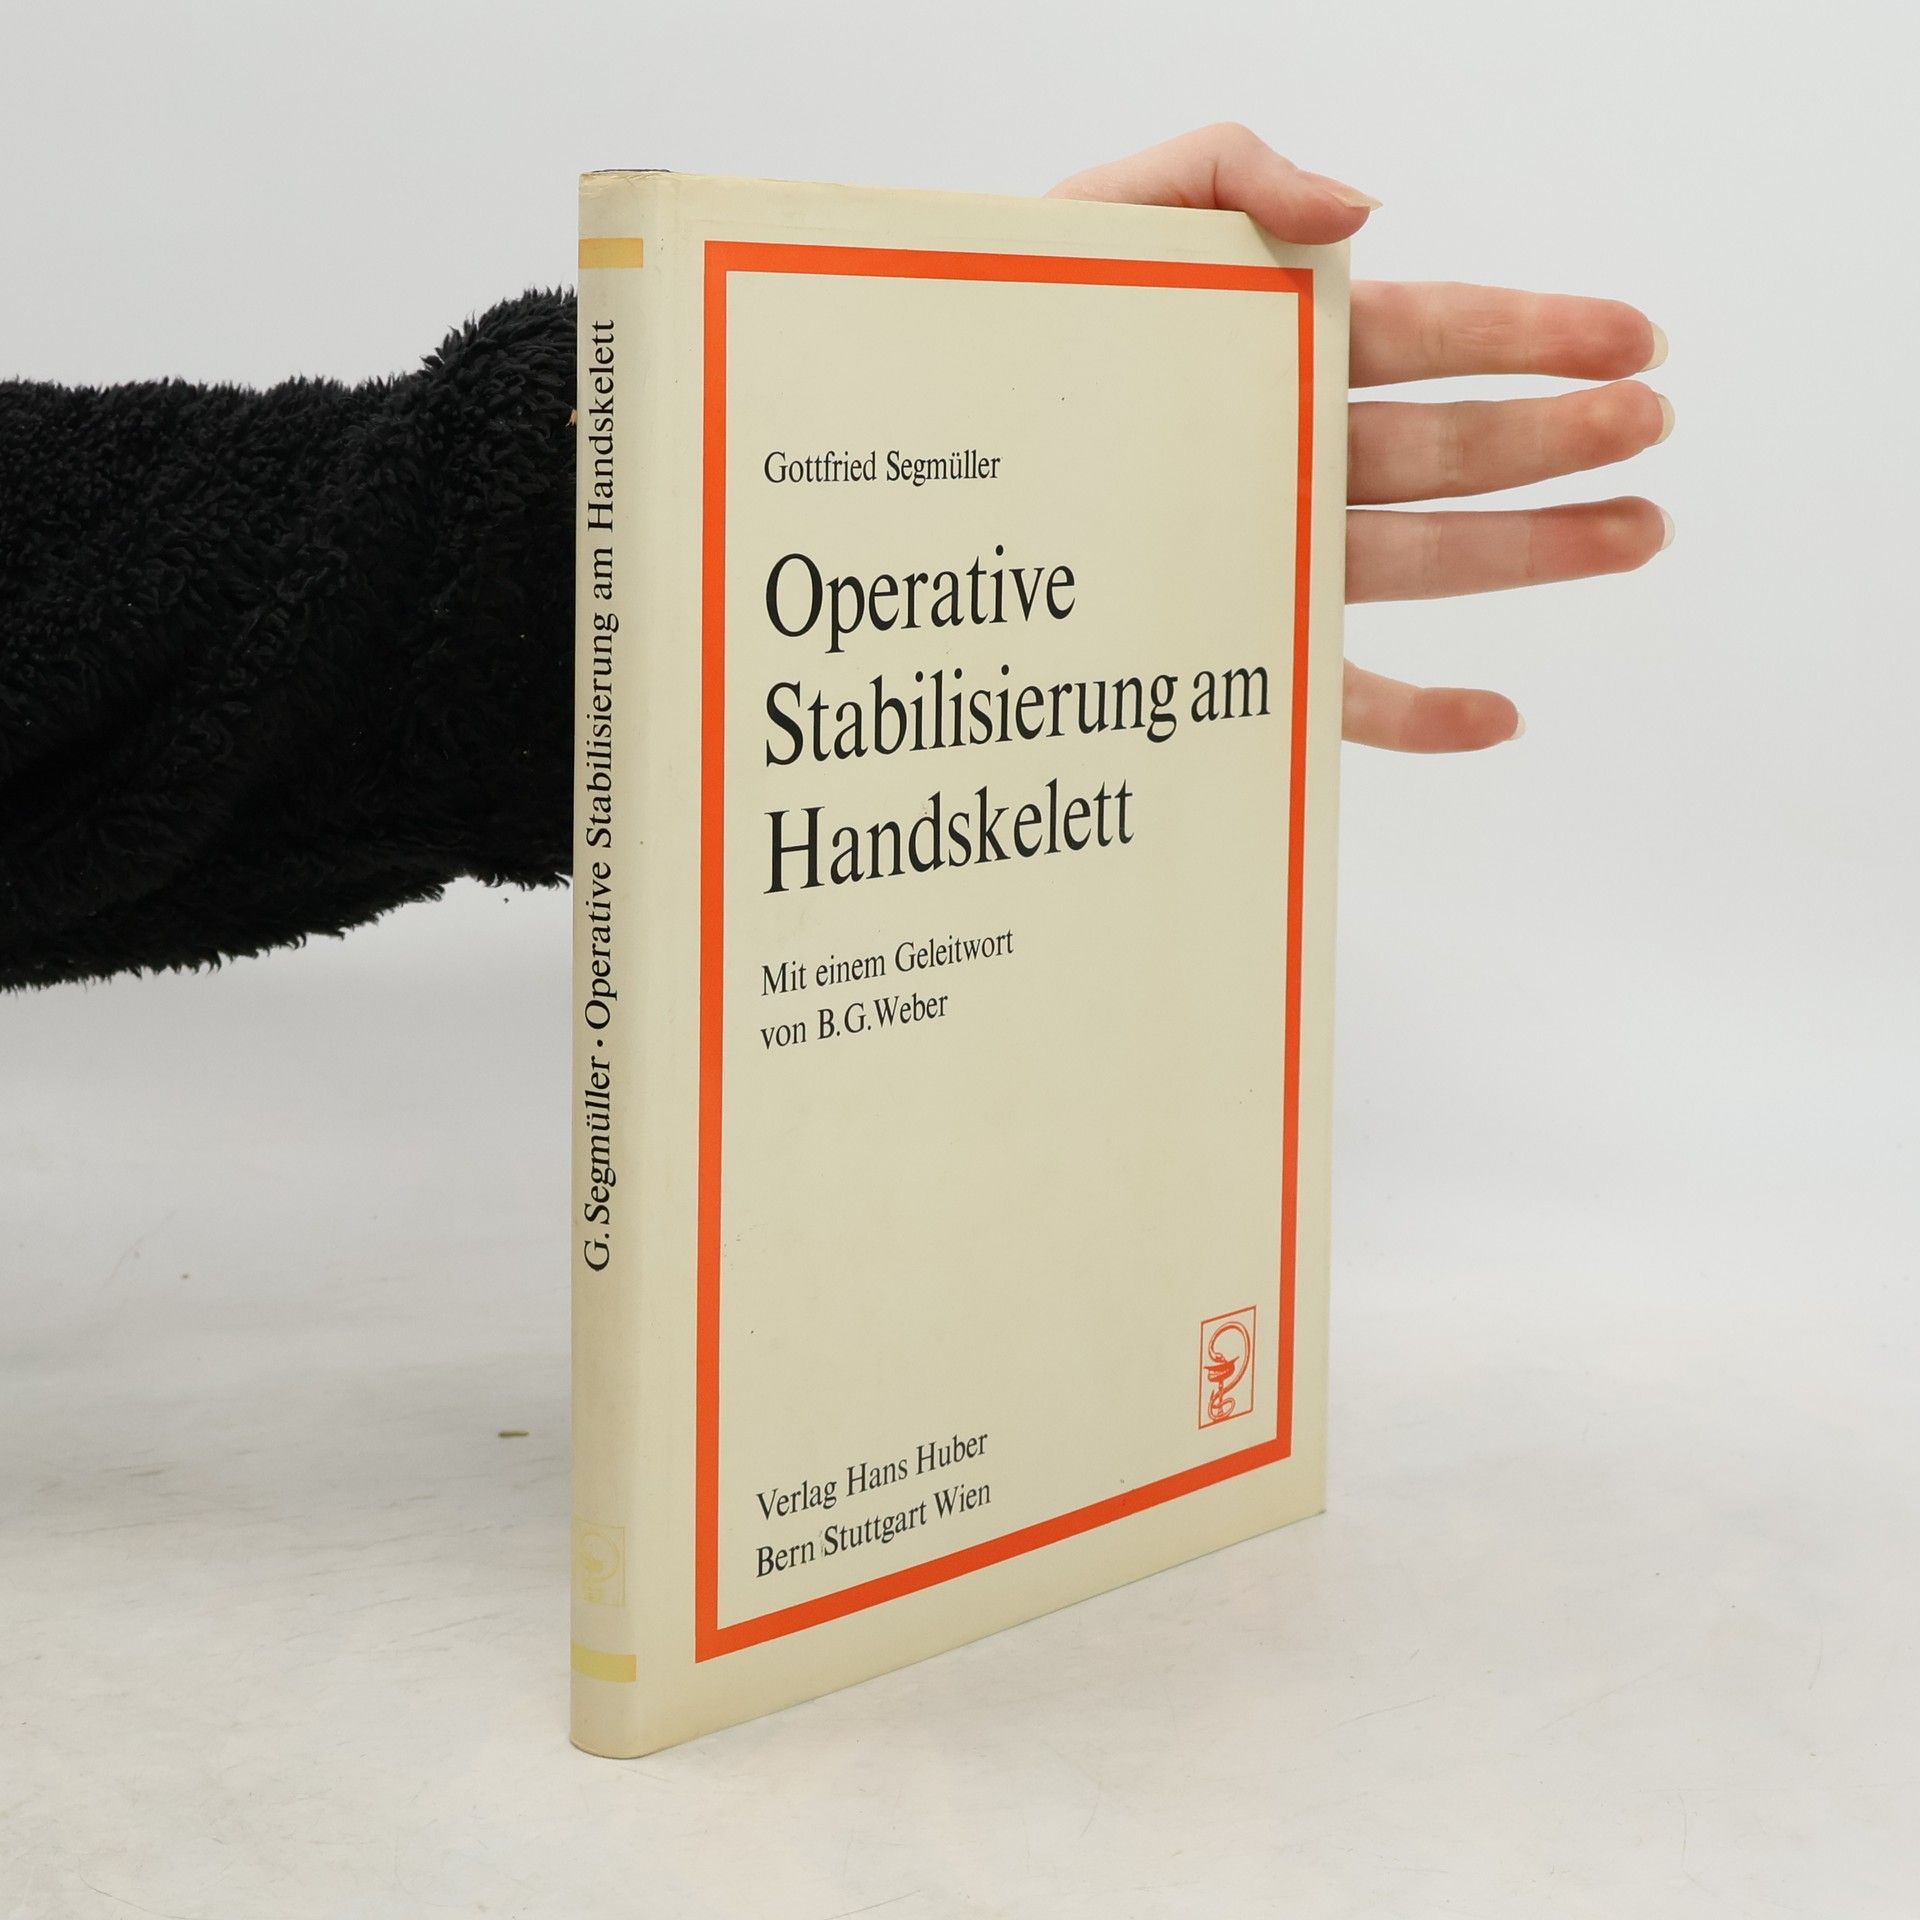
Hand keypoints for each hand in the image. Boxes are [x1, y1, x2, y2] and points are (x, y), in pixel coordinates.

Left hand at [1048, 124, 1671, 751]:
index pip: (1431, 337)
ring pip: (1423, 559)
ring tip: (1633, 533)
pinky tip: (1495, 715)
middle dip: (1556, 437)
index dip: (1535, 335)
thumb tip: (1363, 208)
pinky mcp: (1232, 650)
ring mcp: (1267, 557)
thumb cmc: (1003, 322)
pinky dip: (1415, 716)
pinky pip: (1334, 694)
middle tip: (1649, 430)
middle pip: (1450, 448)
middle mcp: (1289, 455)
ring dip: (1532, 550)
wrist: (907, 442)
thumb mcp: (1107, 212)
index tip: (1629, 339)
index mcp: (1275, 351)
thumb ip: (1231, 172)